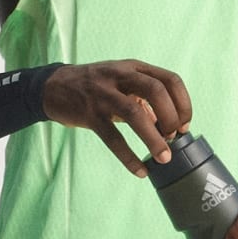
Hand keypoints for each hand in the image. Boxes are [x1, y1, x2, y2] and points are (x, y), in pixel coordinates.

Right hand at [40, 60, 193, 174]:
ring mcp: (103, 94)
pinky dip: (129, 156)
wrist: (52, 87)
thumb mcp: (121, 84)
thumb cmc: (93, 87)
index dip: (183, 103)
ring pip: (135, 113)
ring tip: (163, 158)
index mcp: (134, 68)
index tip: (185, 125)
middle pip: (156, 91)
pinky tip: (140, 170)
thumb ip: (144, 101)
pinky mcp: (89, 114)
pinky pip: (113, 138)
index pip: (169, 80)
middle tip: (173, 138)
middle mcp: (120, 76)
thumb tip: (168, 126)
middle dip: (171, 117)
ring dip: (154, 138)